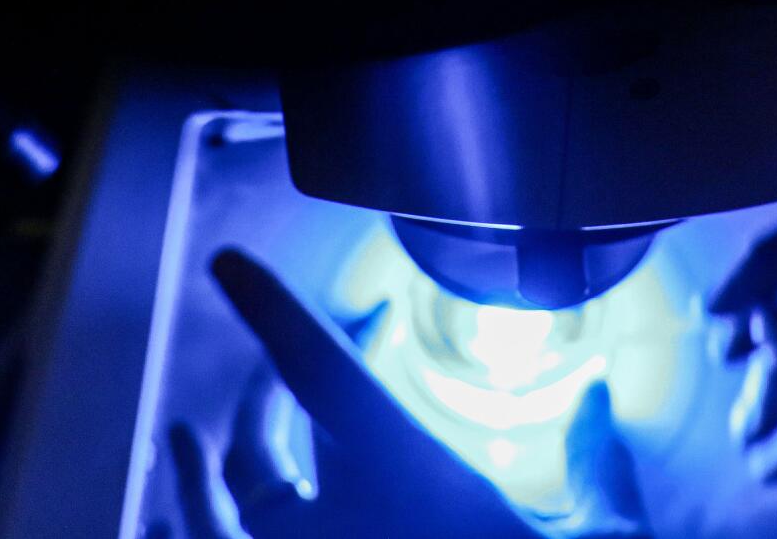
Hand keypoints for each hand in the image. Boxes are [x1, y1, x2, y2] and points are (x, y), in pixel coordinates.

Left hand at [160, 247, 648, 538]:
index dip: (270, 309)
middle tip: (275, 369)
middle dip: (259, 390)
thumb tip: (597, 395)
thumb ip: (596, 462)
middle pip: (258, 440)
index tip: (228, 263)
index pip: (321, 371)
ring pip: (207, 516)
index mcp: (406, 479)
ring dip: (193, 473)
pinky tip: (190, 530)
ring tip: (180, 440)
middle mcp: (329, 528)